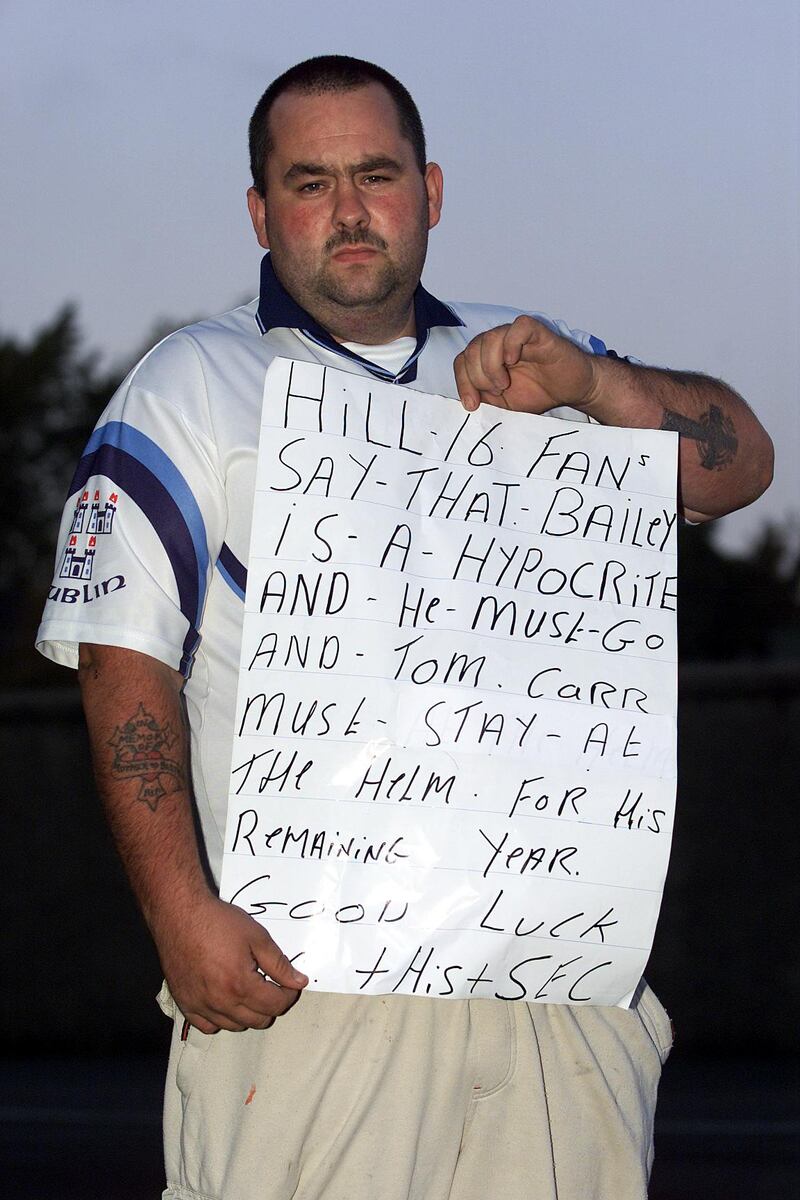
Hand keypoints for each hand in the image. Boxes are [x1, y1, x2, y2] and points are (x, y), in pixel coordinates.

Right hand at [151, 892, 307, 1033]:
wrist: (179, 914)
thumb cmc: (218, 921)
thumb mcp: (257, 937)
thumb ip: (279, 964)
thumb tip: (299, 981)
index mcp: (241, 985)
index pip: (275, 1005)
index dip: (288, 994)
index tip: (289, 983)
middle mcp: (220, 1002)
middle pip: (258, 1021)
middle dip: (271, 1005)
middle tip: (271, 985)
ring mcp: (200, 1006)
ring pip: (235, 1026)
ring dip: (248, 1013)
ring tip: (248, 990)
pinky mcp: (185, 1004)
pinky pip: (208, 1027)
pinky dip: (221, 1019)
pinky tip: (225, 1001)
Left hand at [453, 315, 598, 414]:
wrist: (573, 390)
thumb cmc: (540, 393)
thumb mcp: (504, 404)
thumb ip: (484, 398)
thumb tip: (466, 399)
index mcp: (489, 357)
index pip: (462, 360)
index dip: (462, 382)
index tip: (473, 405)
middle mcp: (501, 343)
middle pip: (471, 348)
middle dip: (477, 376)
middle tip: (496, 392)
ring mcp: (518, 336)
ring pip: (490, 338)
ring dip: (491, 366)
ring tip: (504, 383)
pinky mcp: (538, 332)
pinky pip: (518, 327)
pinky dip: (511, 344)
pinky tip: (514, 361)